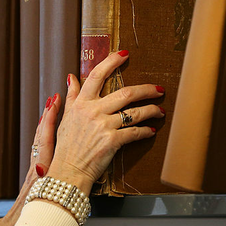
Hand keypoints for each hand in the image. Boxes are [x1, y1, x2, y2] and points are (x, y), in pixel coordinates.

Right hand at [46, 50, 165, 194]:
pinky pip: (134, 132)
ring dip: (151, 110)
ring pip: (134, 112)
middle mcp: (93, 111)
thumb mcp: (65, 117)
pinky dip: (145, 131)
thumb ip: (72, 96)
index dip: (112, 62)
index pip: (97, 75)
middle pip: (126, 93)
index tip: (125, 54)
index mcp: (82, 103)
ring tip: (160, 110)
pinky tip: (151, 130)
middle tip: (158, 89)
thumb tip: (71, 77)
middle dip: (146, 89)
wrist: (68, 171)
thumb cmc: (66, 146)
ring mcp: (103, 126)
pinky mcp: (112, 142)